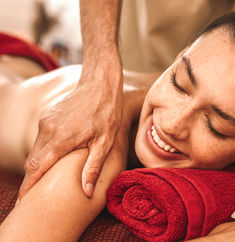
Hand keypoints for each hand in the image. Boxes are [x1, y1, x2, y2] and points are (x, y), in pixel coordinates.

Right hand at [19, 54, 122, 198]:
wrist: (100, 83)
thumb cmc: (107, 112)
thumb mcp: (105, 142)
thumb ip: (93, 167)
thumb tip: (85, 192)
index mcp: (61, 138)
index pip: (37, 168)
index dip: (29, 187)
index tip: (25, 202)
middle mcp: (47, 130)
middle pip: (33, 161)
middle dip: (32, 180)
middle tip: (36, 196)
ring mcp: (45, 121)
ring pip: (36, 150)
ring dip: (40, 165)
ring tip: (48, 179)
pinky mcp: (47, 116)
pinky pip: (41, 139)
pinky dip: (45, 151)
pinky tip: (56, 157)